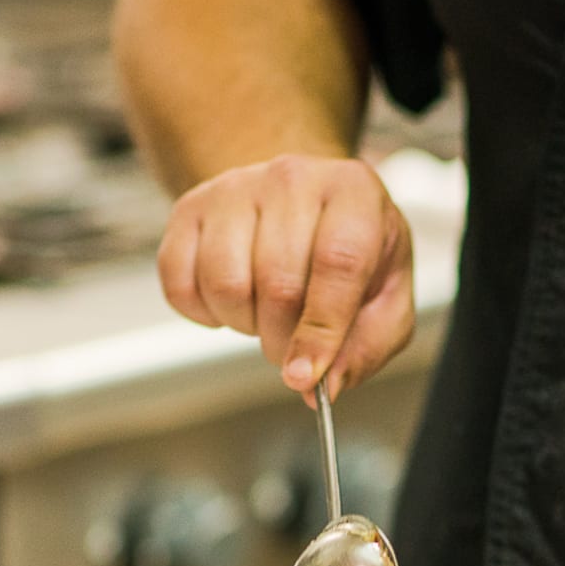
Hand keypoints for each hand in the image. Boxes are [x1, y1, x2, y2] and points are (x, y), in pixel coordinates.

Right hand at [156, 153, 415, 401]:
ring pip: (225, 284)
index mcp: (353, 193)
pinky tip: (230, 300)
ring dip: (243, 323)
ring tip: (264, 312)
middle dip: (282, 339)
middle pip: (278, 282)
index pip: (337, 263)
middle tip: (290, 346)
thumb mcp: (385, 297)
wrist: (302, 203)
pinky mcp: (190, 207)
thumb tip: (324, 387)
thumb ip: (367, 347)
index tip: (305, 376)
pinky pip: (179, 282)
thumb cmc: (351, 252)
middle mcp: (293, 178)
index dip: (320, 330)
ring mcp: (235, 187)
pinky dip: (202, 313)